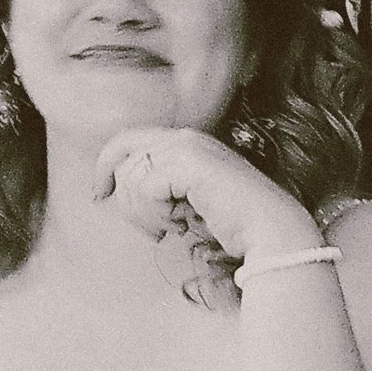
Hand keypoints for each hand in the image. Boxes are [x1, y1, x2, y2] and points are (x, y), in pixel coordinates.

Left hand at [92, 127, 322, 267]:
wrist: (271, 232)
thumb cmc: (235, 224)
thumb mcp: (189, 201)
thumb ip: (162, 187)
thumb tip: (122, 192)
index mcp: (187, 143)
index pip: (128, 141)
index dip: (105, 166)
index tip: (100, 195)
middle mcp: (185, 138)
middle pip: (121, 155)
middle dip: (125, 197)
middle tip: (150, 228)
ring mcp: (186, 147)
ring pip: (130, 176)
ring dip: (145, 214)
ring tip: (175, 228)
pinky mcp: (187, 164)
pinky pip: (143, 189)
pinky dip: (155, 215)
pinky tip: (182, 225)